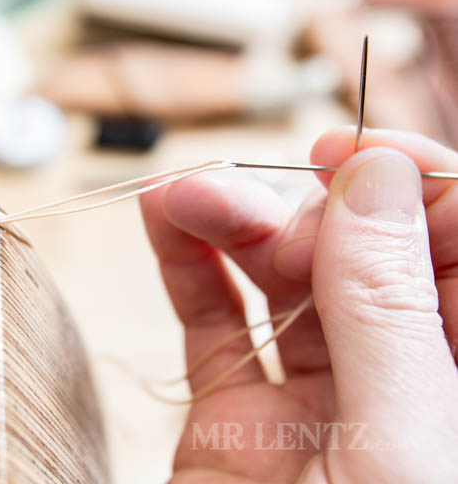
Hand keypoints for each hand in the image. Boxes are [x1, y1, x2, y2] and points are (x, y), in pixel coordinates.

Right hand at [140, 127, 457, 482]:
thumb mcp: (399, 439)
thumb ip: (383, 308)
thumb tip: (376, 179)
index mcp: (456, 383)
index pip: (456, 247)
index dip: (412, 187)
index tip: (351, 153)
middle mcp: (388, 380)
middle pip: (356, 254)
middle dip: (305, 214)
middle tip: (274, 231)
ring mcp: (308, 395)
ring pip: (277, 278)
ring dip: (231, 220)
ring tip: (186, 193)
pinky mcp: (232, 413)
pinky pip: (210, 320)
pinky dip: (184, 262)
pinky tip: (163, 215)